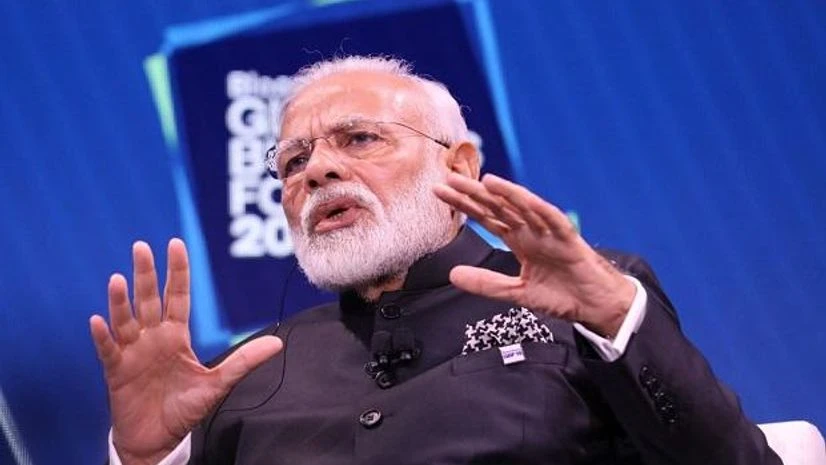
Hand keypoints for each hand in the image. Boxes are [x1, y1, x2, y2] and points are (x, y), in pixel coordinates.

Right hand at [89, 239, 282, 464]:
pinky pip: (107, 351)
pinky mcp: (116, 372)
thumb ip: (244, 361)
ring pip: (125, 320)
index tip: (176, 244)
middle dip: (146, 274)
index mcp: (176, 336)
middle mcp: (152, 338)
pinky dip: (103, 337)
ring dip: (120, 301)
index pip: (177, 297)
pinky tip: (98, 320)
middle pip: (148, 300)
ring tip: (118, 280)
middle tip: (142, 246)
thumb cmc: (184, 409)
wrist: (158, 441)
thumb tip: (278, 343)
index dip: (177, 272)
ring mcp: (132, 353)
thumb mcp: (218, 383)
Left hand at [433, 173, 635, 336]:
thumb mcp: (515, 292)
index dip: (463, 204)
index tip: (440, 192)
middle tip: (450, 179)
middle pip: (499, 207)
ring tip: (486, 181)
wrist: (594, 306)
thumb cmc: (560, 295)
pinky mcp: (569, 239)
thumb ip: (486, 283)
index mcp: (518, 240)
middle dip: (475, 193)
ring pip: (524, 207)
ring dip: (507, 193)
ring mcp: (549, 232)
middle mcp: (531, 230)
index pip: (485, 217)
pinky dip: (539, 208)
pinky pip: (553, 220)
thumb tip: (452, 275)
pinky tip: (524, 198)